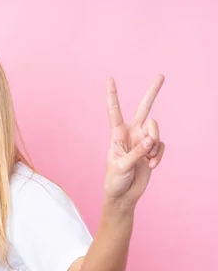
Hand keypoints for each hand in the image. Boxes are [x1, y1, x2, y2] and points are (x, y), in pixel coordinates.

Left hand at [103, 74, 165, 209]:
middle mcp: (131, 133)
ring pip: (156, 129)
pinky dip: (158, 155)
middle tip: (161, 75)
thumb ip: (137, 152)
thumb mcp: (121, 166)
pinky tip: (151, 165)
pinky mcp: (153, 150)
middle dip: (153, 92)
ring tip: (147, 158)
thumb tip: (152, 140)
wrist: (124, 195)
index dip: (112, 95)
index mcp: (117, 134)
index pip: (114, 111)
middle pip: (144, 108)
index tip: (109, 78)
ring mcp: (143, 140)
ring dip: (154, 144)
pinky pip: (161, 145)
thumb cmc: (115, 180)